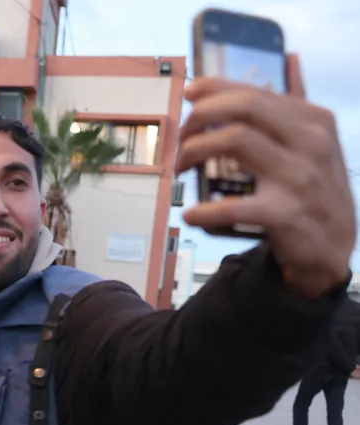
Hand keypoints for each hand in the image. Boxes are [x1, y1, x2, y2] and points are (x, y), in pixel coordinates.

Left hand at [176, 57, 354, 298]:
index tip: (188, 93)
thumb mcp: (306, 147)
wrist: (333, 245)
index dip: (214, 89)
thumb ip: (275, 121)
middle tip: (182, 136)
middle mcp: (310, 142)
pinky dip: (206, 210)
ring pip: (235, 140)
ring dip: (195, 149)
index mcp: (312, 121)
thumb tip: (229, 92)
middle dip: (202, 114)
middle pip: (245, 106)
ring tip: (181, 167)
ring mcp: (299, 177)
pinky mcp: (286, 213)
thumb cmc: (310, 191)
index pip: (255, 92)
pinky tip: (191, 215)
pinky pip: (235, 205)